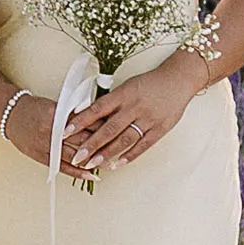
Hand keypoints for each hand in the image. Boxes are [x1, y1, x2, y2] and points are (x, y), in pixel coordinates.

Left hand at [57, 61, 195, 176]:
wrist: (178, 80)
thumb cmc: (149, 83)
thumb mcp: (126, 86)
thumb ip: (111, 101)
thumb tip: (88, 114)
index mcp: (123, 94)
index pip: (97, 109)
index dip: (80, 121)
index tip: (65, 131)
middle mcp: (134, 107)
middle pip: (109, 128)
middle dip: (91, 144)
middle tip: (77, 156)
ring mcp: (148, 119)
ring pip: (125, 139)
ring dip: (108, 153)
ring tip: (93, 163)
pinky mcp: (160, 129)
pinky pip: (143, 145)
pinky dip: (130, 155)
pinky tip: (117, 164)